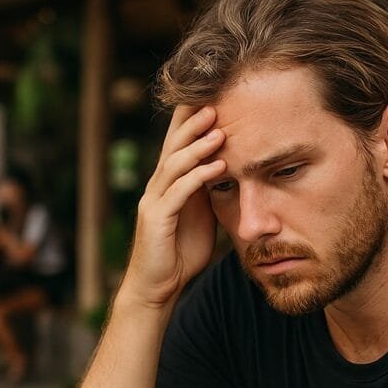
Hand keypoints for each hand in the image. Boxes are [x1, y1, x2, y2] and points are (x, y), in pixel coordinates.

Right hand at [124, 105, 226, 308]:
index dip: (190, 123)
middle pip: (173, 146)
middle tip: (216, 102)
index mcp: (167, 185)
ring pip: (174, 164)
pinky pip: (178, 192)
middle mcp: (157, 188)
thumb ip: (209, 195)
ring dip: (198, 145)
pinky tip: (219, 166)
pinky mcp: (156, 220)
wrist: (157, 289)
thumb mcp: (201, 218)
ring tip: (220, 129)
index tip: (212, 98)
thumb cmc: (180, 255)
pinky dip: (198, 176)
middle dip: (193, 123)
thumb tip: (234, 175)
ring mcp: (154, 202)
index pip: (177, 146)